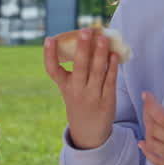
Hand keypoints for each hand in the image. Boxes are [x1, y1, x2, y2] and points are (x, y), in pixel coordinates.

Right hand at [43, 30, 119, 150]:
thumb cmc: (80, 103)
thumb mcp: (71, 89)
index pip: (53, 70)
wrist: (89, 133)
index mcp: (65, 87)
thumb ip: (77, 70)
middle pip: (79, 67)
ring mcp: (92, 96)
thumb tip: (89, 41)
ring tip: (103, 38)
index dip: (50, 55)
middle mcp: (77, 91)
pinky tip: (114, 54)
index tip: (49, 39)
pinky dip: (112, 67)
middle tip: (85, 31)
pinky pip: (110, 80)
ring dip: (100, 53)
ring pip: (97, 71)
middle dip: (82, 48)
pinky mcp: (107, 100)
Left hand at [138, 88, 163, 164]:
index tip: (146, 95)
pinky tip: (142, 143)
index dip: (151, 105)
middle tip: (148, 105)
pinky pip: (158, 162)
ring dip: (147, 130)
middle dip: (148, 113)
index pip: (163, 116)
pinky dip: (147, 152)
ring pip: (153, 143)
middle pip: (155, 128)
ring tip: (149, 119)